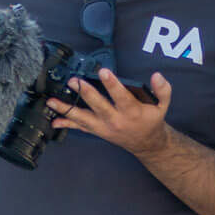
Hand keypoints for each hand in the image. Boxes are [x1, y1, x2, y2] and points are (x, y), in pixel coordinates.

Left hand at [48, 69, 170, 157]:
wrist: (146, 143)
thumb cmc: (152, 120)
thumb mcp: (163, 106)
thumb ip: (163, 90)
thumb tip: (156, 76)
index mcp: (131, 112)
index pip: (121, 96)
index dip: (112, 84)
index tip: (103, 71)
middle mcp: (115, 120)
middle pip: (98, 106)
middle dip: (85, 93)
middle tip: (74, 81)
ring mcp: (103, 127)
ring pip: (82, 118)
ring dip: (66, 109)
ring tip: (52, 101)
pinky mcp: (97, 130)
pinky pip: (79, 127)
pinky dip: (66, 124)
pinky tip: (54, 120)